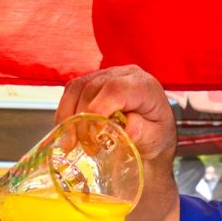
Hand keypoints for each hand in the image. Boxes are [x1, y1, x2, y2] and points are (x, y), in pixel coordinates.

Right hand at [56, 65, 176, 176]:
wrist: (152, 132)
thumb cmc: (155, 135)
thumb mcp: (156, 139)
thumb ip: (144, 133)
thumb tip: (130, 128)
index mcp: (144, 86)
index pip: (117, 89)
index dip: (99, 108)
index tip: (91, 133)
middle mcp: (124, 74)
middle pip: (93, 88)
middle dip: (82, 119)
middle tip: (82, 145)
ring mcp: (106, 75)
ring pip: (77, 87)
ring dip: (68, 116)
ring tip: (70, 141)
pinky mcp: (91, 82)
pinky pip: (71, 91)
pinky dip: (65, 111)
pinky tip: (68, 130)